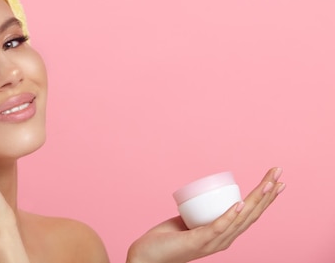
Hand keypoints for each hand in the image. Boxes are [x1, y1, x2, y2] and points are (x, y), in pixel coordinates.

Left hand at [126, 167, 284, 262]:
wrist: (148, 256)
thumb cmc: (167, 239)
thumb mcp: (189, 221)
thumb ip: (199, 212)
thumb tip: (204, 196)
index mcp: (225, 234)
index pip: (251, 213)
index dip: (265, 197)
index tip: (276, 180)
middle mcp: (224, 240)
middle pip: (252, 214)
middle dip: (267, 192)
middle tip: (278, 172)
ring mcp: (213, 241)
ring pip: (240, 218)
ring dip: (255, 199)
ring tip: (267, 184)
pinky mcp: (199, 241)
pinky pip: (218, 227)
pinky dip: (230, 215)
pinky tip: (240, 204)